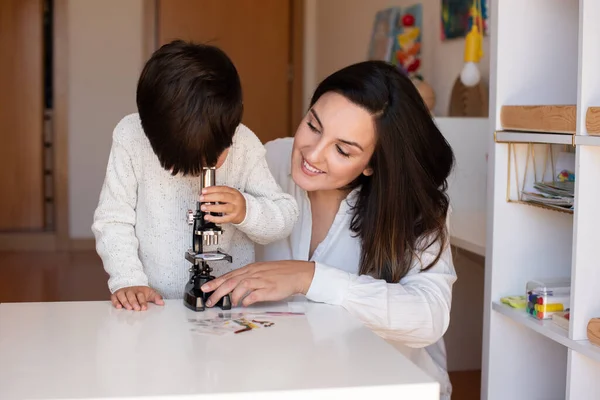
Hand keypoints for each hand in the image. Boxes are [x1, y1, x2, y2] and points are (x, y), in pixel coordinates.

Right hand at [111, 286, 163, 310]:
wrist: (129, 282)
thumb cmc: (140, 291)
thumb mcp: (149, 293)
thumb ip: (156, 298)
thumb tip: (162, 303)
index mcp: (139, 290)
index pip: (141, 295)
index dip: (143, 302)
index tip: (144, 308)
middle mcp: (130, 291)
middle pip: (131, 296)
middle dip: (134, 302)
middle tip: (136, 308)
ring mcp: (123, 292)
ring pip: (123, 296)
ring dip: (126, 302)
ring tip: (129, 308)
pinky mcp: (115, 294)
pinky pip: (114, 298)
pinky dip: (116, 302)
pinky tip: (118, 307)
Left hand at [199, 186, 246, 224]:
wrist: (245, 212)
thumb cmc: (235, 202)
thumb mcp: (231, 194)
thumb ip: (220, 192)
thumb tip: (206, 193)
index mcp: (234, 192)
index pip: (222, 189)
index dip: (212, 189)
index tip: (203, 191)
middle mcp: (235, 200)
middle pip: (222, 197)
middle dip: (210, 197)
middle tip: (202, 198)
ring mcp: (234, 209)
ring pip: (223, 208)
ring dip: (211, 207)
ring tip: (203, 207)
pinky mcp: (233, 218)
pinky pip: (223, 219)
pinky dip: (214, 218)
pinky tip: (207, 217)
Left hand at [200, 261, 315, 306]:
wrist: (297, 273)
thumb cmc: (280, 273)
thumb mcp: (260, 272)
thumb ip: (248, 280)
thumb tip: (236, 289)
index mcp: (250, 269)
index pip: (229, 276)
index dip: (215, 282)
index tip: (205, 289)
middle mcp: (253, 273)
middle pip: (231, 281)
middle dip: (217, 292)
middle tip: (210, 301)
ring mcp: (261, 280)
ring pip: (241, 286)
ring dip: (233, 296)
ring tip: (229, 304)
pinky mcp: (269, 289)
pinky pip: (255, 294)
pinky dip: (248, 299)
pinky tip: (245, 304)